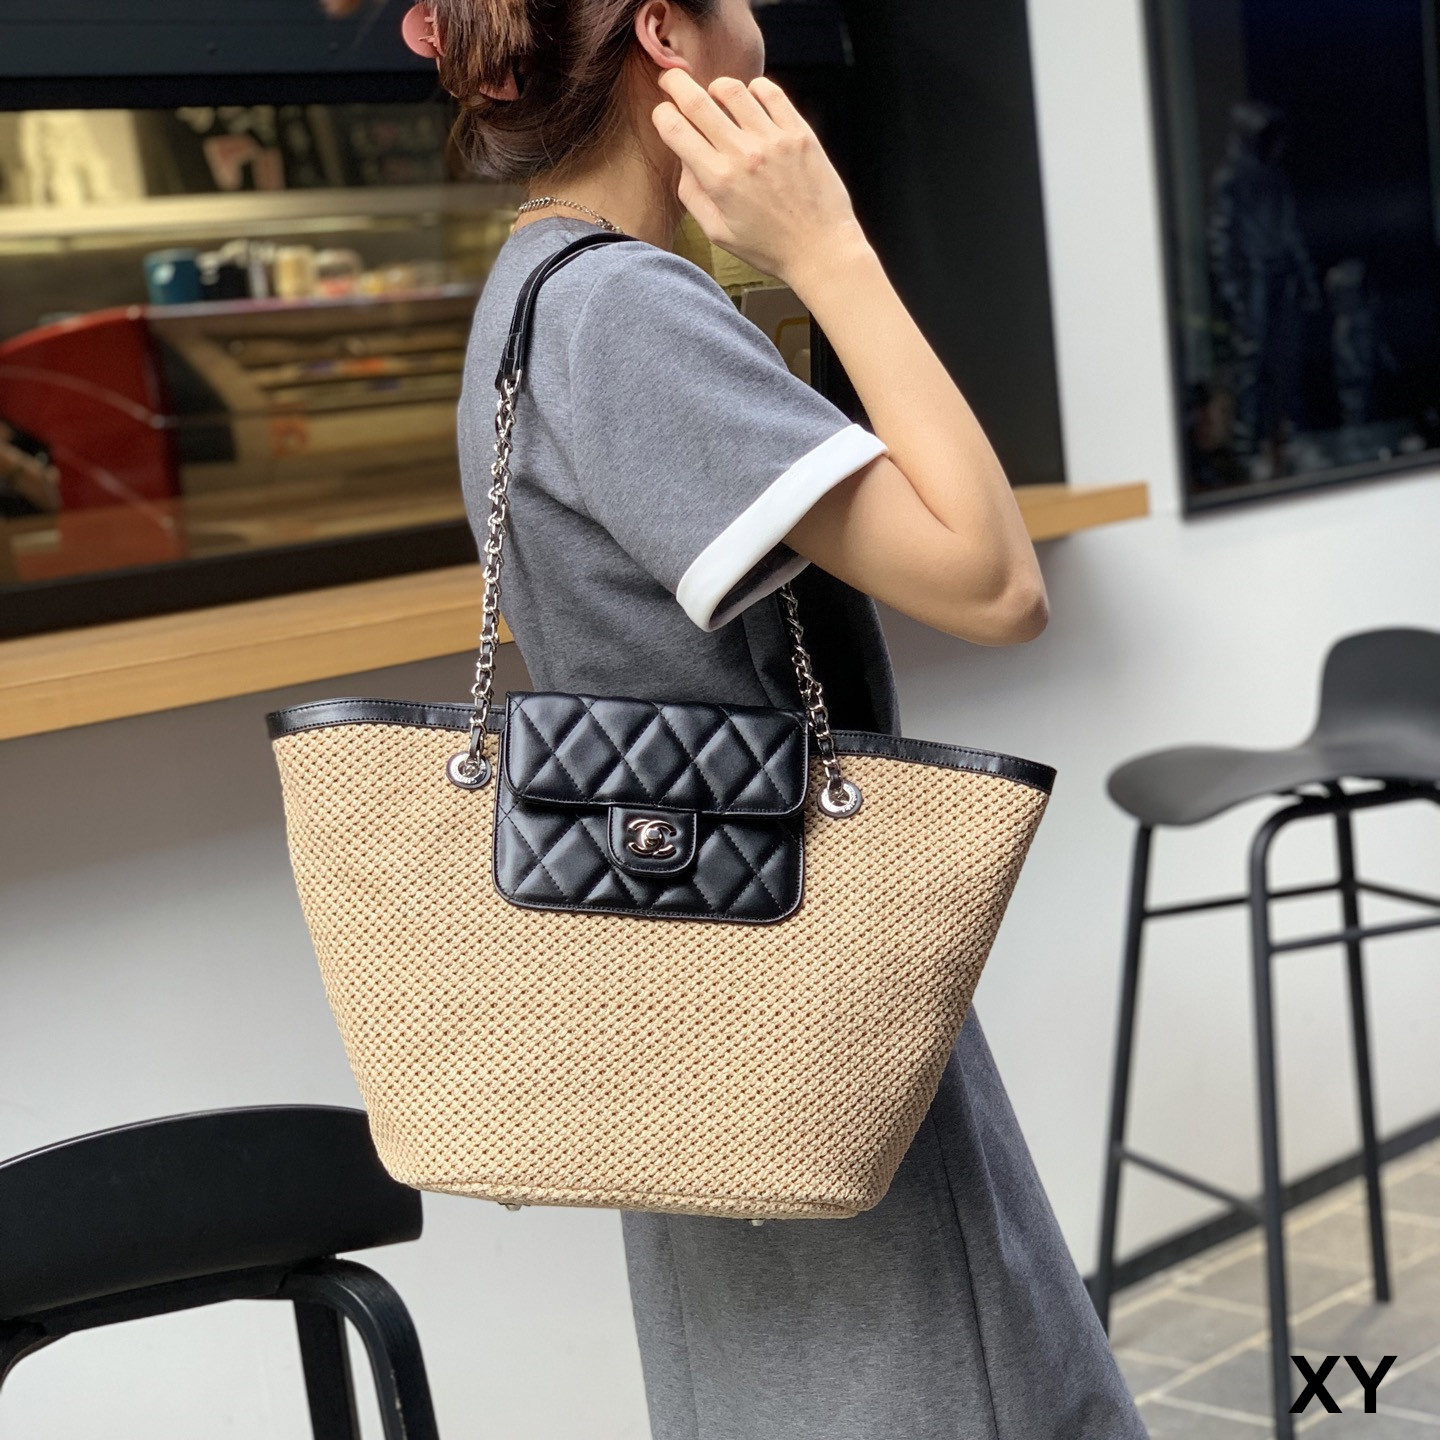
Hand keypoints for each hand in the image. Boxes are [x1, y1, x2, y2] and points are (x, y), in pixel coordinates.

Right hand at [650, 68, 867, 287]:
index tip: (663, 114)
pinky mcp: (799, 132)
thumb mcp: (718, 233)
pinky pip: (771, 92)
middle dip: (676, 83)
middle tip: (671, 78)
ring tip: (717, 96)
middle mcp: (743, 154)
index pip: (676, 129)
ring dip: (716, 87)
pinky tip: (752, 101)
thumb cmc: (769, 247)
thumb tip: (683, 159)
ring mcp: (773, 140)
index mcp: (718, 180)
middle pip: (697, 101)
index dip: (661, 114)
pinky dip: (755, 89)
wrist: (821, 250)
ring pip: (732, 89)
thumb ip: (693, 195)